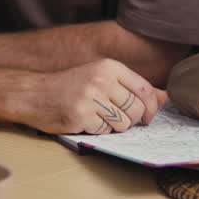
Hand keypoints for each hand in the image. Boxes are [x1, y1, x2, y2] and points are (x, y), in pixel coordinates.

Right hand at [18, 58, 164, 134]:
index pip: (144, 90)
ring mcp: (91, 98)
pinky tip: (87, 122)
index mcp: (110, 67)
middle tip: (117, 119)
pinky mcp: (81, 116)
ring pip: (123, 123)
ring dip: (115, 127)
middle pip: (137, 109)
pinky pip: (105, 132)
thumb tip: (164, 98)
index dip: (151, 108)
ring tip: (100, 118)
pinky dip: (99, 132)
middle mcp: (102, 80)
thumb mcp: (103, 78)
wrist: (35, 93)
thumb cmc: (71, 87)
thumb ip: (133, 87)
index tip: (146, 117)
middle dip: (132, 121)